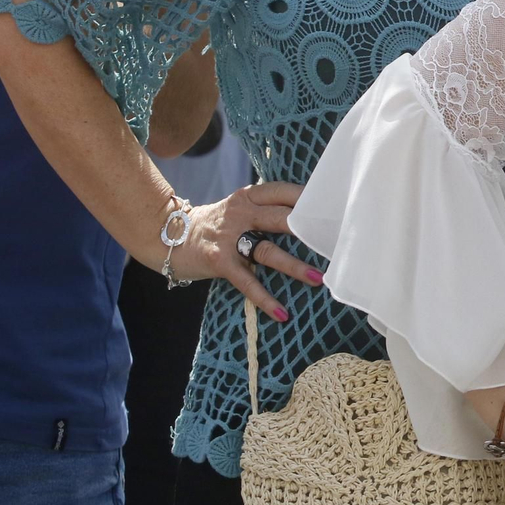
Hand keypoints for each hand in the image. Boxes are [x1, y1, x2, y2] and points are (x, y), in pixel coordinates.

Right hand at [163, 182, 323, 320]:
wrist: (168, 236)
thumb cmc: (216, 224)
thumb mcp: (240, 208)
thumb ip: (267, 209)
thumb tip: (309, 215)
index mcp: (250, 197)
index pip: (284, 192)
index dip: (310, 198)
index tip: (336, 206)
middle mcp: (241, 213)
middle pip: (282, 218)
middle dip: (310, 230)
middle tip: (336, 239)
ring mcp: (230, 237)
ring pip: (269, 251)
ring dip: (295, 266)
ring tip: (319, 278)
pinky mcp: (219, 261)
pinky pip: (247, 281)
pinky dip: (265, 298)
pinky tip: (282, 313)